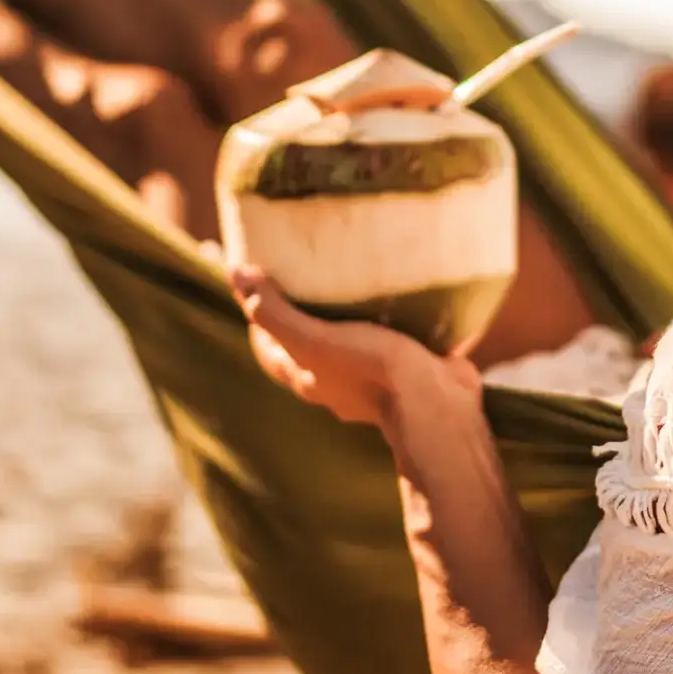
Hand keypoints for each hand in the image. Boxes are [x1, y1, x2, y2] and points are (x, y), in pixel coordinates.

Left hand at [230, 266, 481, 431]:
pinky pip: (387, 339)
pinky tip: (397, 294)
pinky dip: (386, 319)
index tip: (262, 276)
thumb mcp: (313, 339)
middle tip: (307, 270)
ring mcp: (369, 378)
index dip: (259, 313)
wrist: (436, 403)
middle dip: (302, 311)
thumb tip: (236, 274)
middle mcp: (333, 382)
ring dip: (345, 316)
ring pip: (347, 342)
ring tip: (352, 277)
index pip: (267, 345)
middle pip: (305, 343)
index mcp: (305, 377)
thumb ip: (275, 312)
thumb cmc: (370, 370)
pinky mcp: (403, 369)